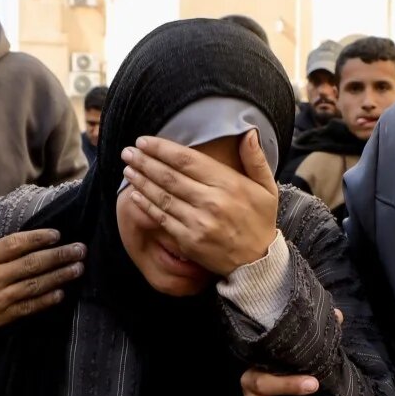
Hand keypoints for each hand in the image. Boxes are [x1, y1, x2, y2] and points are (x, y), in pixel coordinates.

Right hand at [0, 206, 85, 340]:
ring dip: (59, 276)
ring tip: (78, 268)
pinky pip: (29, 307)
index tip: (57, 234)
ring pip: (35, 286)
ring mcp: (0, 299)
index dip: (38, 238)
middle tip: (80, 249)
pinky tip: (62, 293)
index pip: (16, 245)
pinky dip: (46, 300)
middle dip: (59, 256)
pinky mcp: (3, 317)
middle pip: (32, 265)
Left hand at [122, 130, 278, 275]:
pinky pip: (162, 218)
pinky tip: (135, 194)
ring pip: (162, 196)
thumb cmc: (260, 221)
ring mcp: (198, 222)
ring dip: (141, 180)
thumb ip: (256, 158)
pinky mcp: (189, 240)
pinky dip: (146, 204)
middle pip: (170, 176)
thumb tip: (249, 132)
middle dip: (145, 161)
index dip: (163, 149)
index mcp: (229, 184)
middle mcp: (211, 201)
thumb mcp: (266, 187)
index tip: (144, 141)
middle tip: (128, 151)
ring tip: (128, 168)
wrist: (258, 263)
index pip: (188, 161)